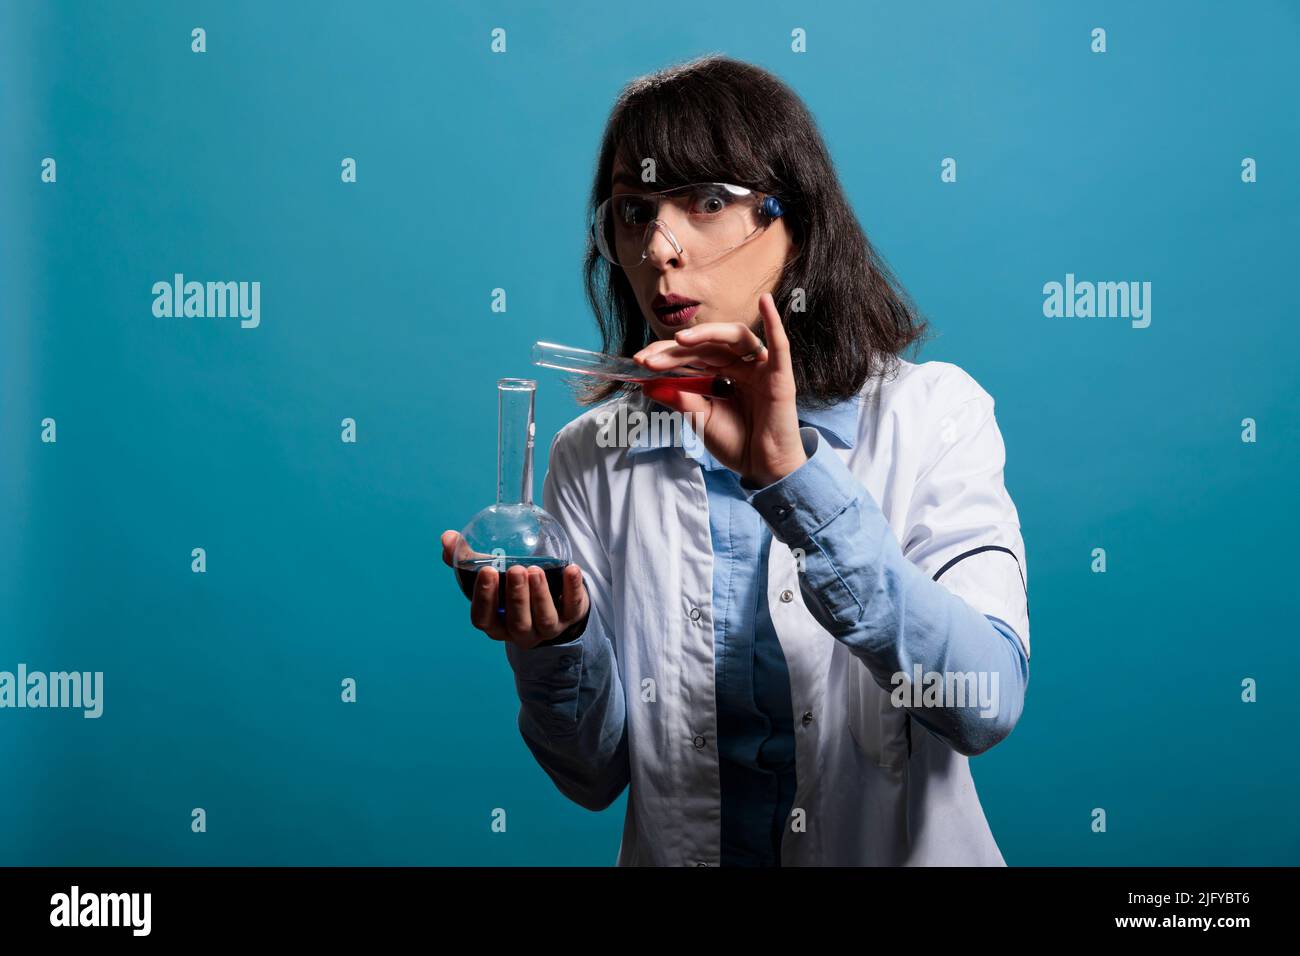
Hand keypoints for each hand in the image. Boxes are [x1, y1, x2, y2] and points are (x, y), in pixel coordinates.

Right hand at [440, 530, 589, 648]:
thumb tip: (448, 537)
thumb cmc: (512, 589)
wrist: (552, 602)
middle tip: (515, 570)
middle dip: (516, 597)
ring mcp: (547, 628)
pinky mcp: (571, 619)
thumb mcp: (491, 577)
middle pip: (517, 622)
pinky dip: (573, 589)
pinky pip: (574, 608)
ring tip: (535, 569)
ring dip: (539, 595)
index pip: (484, 619)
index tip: (487, 572)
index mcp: (496, 623)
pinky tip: (571, 569)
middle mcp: (520, 632)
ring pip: (544, 618)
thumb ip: (468, 560)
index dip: (484, 599)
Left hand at [633, 292, 806, 486]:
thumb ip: (679, 399)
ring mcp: (759, 369)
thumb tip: (648, 385)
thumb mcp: (699, 420)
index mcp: (719, 374)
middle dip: (675, 351)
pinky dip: (774, 322)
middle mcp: (739, 366)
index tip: (639, 361)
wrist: (762, 468)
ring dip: (708, 334)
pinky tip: (765, 302)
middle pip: (706, 346)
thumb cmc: (736, 443)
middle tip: (648, 359)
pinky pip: (779, 345)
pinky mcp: (779, 376)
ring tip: (681, 340)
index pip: (690, 355)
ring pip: (734, 338)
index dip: (665, 356)